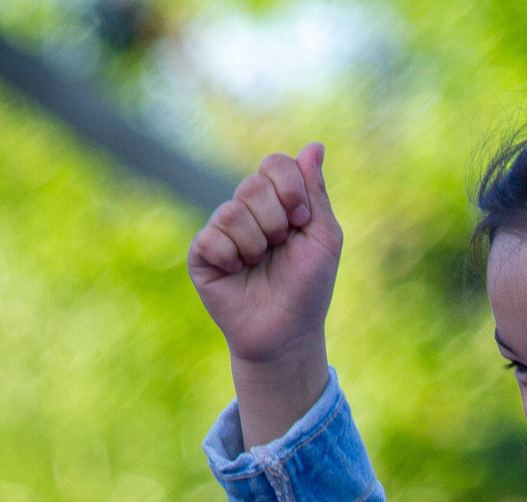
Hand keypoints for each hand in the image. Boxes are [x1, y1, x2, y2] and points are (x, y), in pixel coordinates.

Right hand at [189, 144, 340, 439]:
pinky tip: (238, 272)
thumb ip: (316, 191)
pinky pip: (212, 237)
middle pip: (254, 185)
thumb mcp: (324, 237)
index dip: (290, 189)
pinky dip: (232, 257)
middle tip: (280, 248)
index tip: (302, 221)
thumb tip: (315, 146)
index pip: (275, 164)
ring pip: (233, 211)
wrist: (288, 331)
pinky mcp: (201, 253)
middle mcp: (247, 210)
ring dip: (256, 244)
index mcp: (277, 201)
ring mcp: (222, 230)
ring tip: (259, 264)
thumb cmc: (309, 286)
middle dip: (276, 221)